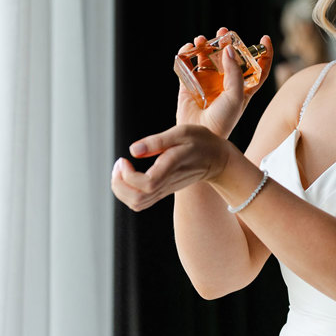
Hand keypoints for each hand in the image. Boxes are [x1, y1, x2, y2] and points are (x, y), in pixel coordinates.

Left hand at [111, 124, 228, 211]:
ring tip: (121, 168)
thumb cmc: (201, 141)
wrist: (217, 159)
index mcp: (172, 168)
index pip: (147, 184)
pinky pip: (140, 201)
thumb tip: (133, 150)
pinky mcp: (162, 191)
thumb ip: (158, 141)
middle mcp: (167, 183)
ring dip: (121, 188)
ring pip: (137, 203)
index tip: (124, 159)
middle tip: (119, 163)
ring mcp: (165, 190)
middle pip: (137, 199)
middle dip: (119, 184)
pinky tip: (128, 174)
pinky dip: (126, 192)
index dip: (128, 175)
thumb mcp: (182, 132)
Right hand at [175, 28, 272, 137]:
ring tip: (203, 39)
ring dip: (205, 45)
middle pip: (229, 57)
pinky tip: (189, 48)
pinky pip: (188, 64)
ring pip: (207, 58)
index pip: (258, 68)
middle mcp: (225, 83)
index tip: (264, 38)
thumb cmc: (224, 120)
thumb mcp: (237, 96)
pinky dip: (187, 53)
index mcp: (243, 88)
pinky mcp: (189, 84)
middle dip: (227, 43)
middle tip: (224, 33)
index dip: (263, 53)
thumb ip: (235, 72)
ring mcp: (207, 83)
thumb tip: (228, 49)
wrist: (201, 134)